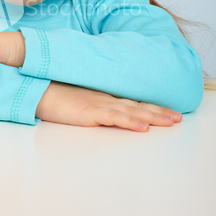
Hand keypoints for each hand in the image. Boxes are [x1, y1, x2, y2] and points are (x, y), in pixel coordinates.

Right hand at [36, 81, 182, 131]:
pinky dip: (130, 122)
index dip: (151, 106)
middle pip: (138, 105)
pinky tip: (143, 127)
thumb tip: (103, 109)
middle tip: (178, 118)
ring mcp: (99, 104)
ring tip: (171, 122)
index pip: (133, 101)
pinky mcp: (90, 112)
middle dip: (159, 112)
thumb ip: (92, 100)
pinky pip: (114, 118)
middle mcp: (105, 98)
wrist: (37, 88)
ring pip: (132, 111)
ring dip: (153, 117)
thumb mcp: (77, 96)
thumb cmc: (54, 92)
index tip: (168, 111)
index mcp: (103, 95)